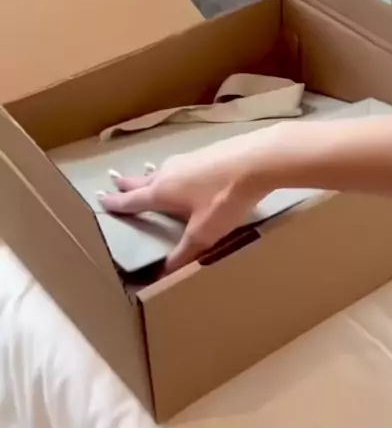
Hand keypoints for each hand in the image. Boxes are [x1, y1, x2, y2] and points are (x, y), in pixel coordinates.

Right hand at [101, 126, 280, 271]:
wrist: (256, 159)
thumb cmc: (225, 198)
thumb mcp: (204, 232)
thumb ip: (184, 253)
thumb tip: (163, 274)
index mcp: (162, 192)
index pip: (132, 201)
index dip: (116, 203)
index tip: (100, 199)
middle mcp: (168, 173)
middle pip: (142, 180)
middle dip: (127, 184)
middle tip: (113, 181)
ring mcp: (186, 160)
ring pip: (160, 170)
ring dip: (149, 175)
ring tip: (143, 175)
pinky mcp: (204, 153)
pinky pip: (179, 165)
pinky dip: (171, 170)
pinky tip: (182, 171)